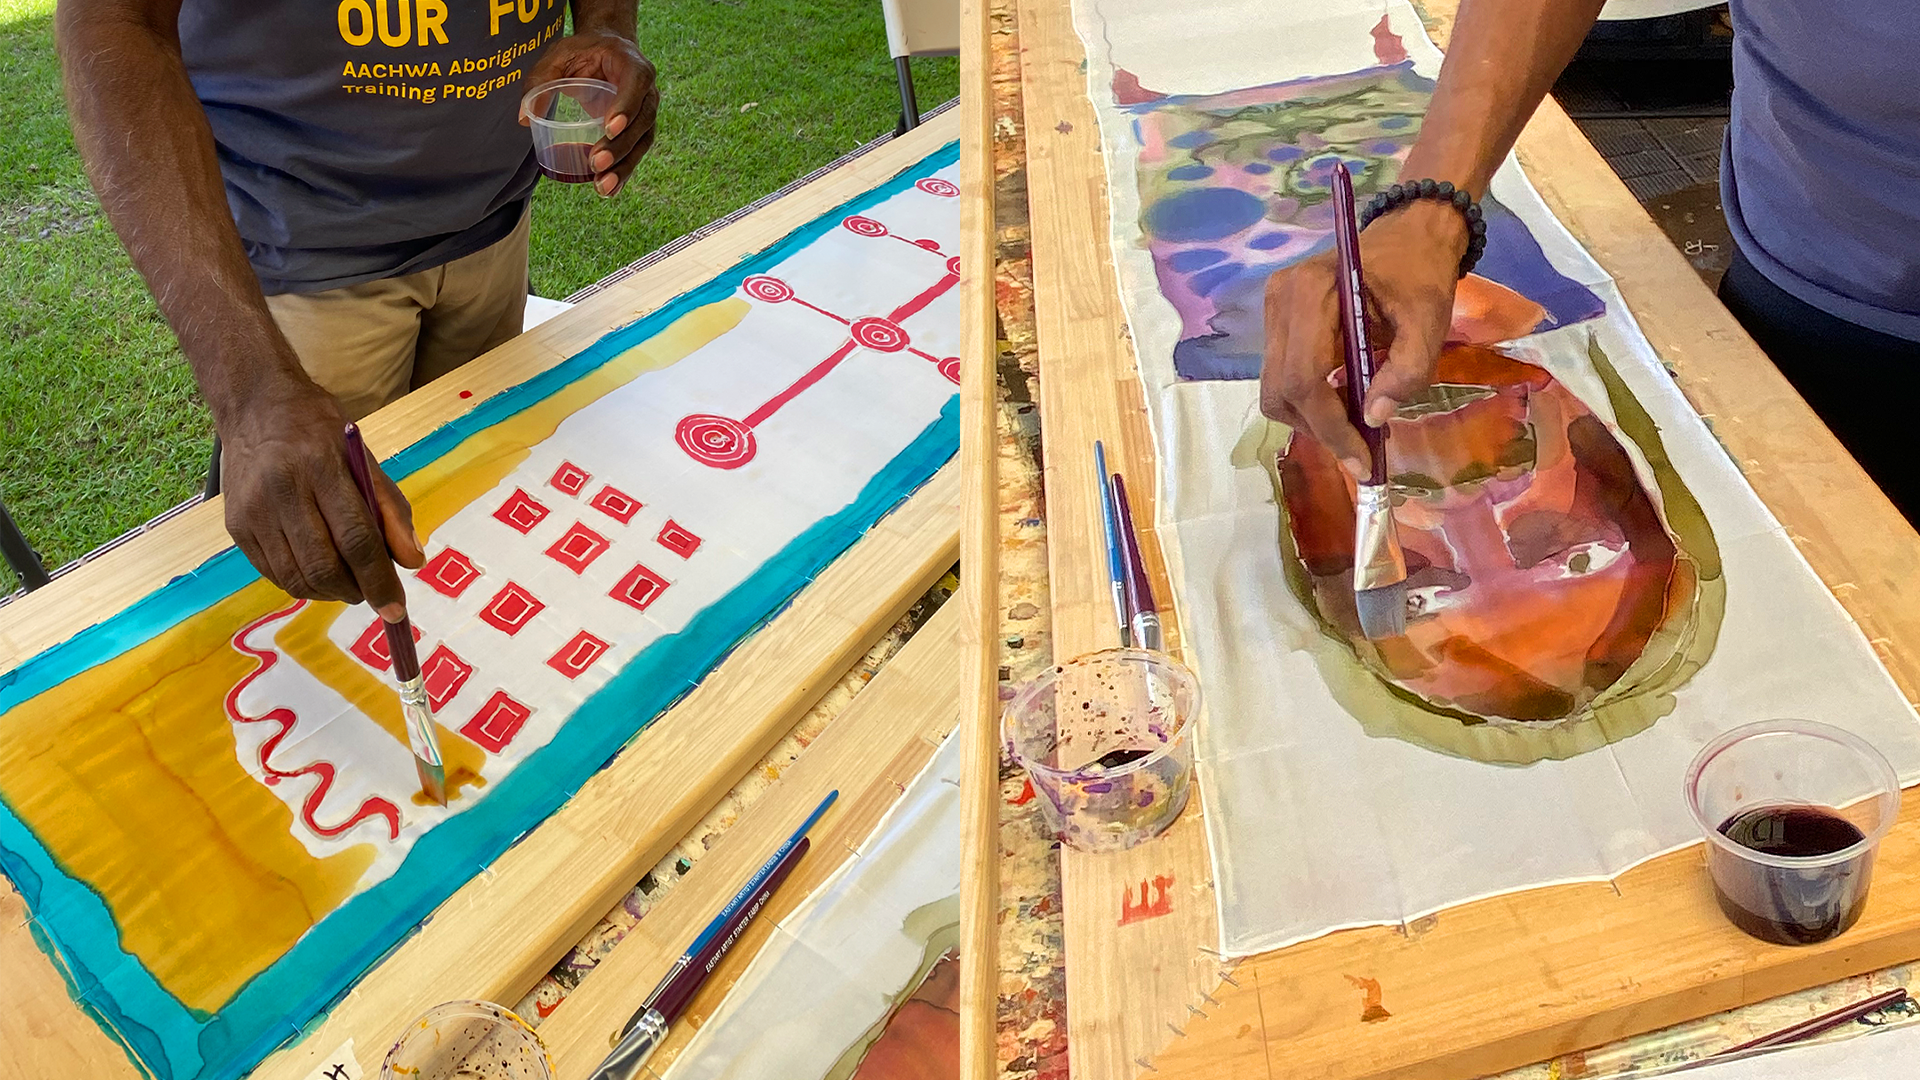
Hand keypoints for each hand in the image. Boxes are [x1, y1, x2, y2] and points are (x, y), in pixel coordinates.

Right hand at [220, 377, 423, 618]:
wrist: (255, 405)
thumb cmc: (318, 429)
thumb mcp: (363, 455)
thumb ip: (389, 508)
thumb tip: (412, 561)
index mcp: (321, 467)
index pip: (356, 539)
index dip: (379, 581)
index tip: (396, 609)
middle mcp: (281, 490)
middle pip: (323, 565)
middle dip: (355, 591)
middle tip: (372, 593)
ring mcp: (252, 511)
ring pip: (296, 578)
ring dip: (329, 593)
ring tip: (347, 584)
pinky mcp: (235, 526)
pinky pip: (273, 573)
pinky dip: (302, 584)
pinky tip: (317, 572)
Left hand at [526, 30, 658, 196]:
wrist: (607, 53)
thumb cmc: (583, 52)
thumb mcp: (558, 56)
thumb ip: (541, 81)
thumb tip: (524, 118)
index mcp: (632, 63)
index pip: (637, 84)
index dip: (626, 106)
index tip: (609, 127)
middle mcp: (647, 90)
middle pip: (642, 121)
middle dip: (620, 146)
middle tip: (597, 163)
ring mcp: (646, 113)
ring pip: (642, 142)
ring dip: (624, 167)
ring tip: (602, 187)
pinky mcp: (640, 131)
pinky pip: (636, 153)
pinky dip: (623, 172)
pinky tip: (608, 190)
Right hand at [1260, 199, 1467, 478]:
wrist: (1409, 234)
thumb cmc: (1421, 274)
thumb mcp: (1429, 322)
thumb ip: (1408, 371)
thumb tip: (1375, 418)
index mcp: (1313, 293)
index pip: (1303, 378)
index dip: (1330, 427)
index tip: (1362, 460)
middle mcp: (1280, 301)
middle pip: (1280, 391)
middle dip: (1320, 428)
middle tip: (1361, 447)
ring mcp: (1273, 310)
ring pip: (1275, 390)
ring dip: (1313, 417)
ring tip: (1355, 420)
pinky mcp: (1276, 320)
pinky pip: (1281, 375)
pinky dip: (1310, 399)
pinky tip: (1344, 397)